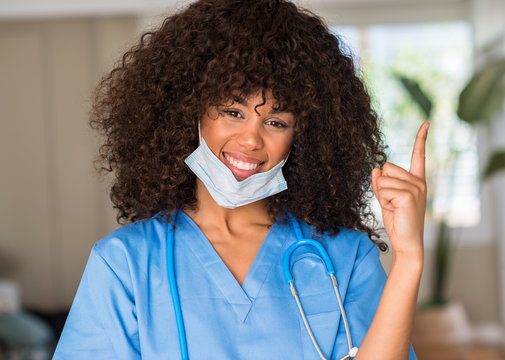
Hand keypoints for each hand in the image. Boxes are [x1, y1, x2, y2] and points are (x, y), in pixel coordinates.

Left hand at [371, 122, 428, 256]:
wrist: (406, 242)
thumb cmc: (397, 221)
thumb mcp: (386, 199)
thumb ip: (381, 183)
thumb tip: (375, 168)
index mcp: (417, 181)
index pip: (418, 156)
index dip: (421, 139)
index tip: (426, 122)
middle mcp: (419, 182)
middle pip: (386, 167)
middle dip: (382, 185)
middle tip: (391, 203)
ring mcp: (415, 188)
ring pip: (382, 180)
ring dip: (381, 195)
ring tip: (393, 208)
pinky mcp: (408, 195)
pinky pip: (382, 189)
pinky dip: (382, 201)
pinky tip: (394, 211)